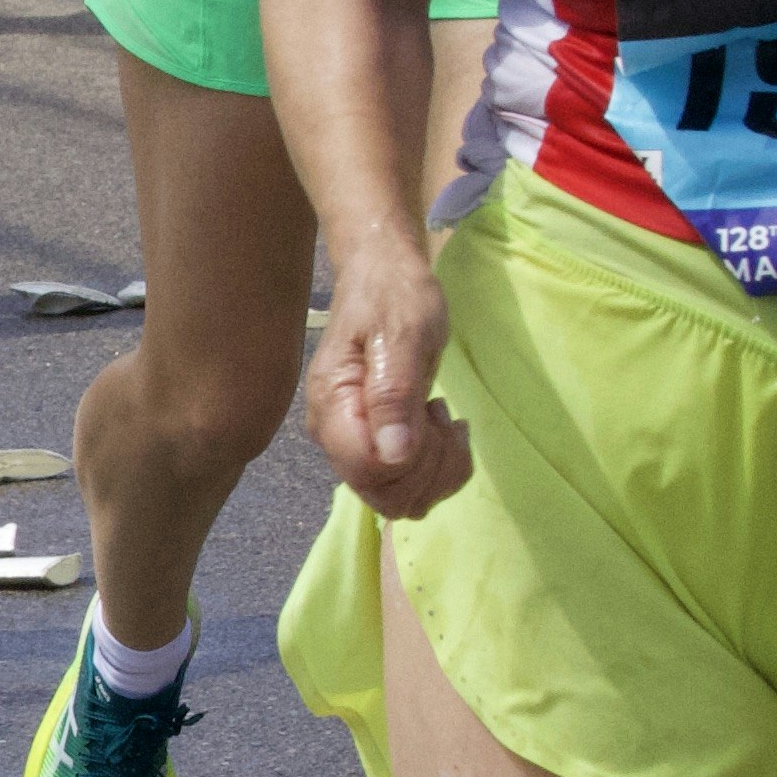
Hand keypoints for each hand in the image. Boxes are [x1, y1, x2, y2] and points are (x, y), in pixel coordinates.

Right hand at [301, 252, 471, 516]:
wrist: (385, 277)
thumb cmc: (394, 296)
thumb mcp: (402, 334)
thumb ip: (394, 395)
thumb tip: (392, 455)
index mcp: (332, 407)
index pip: (367, 471)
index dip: (413, 460)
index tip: (433, 413)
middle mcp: (334, 435)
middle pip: (385, 495)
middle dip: (431, 467)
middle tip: (443, 414)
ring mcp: (353, 445)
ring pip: (400, 498)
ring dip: (438, 467)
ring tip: (442, 416)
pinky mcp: (375, 447)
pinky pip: (409, 486)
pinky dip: (440, 466)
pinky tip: (441, 425)